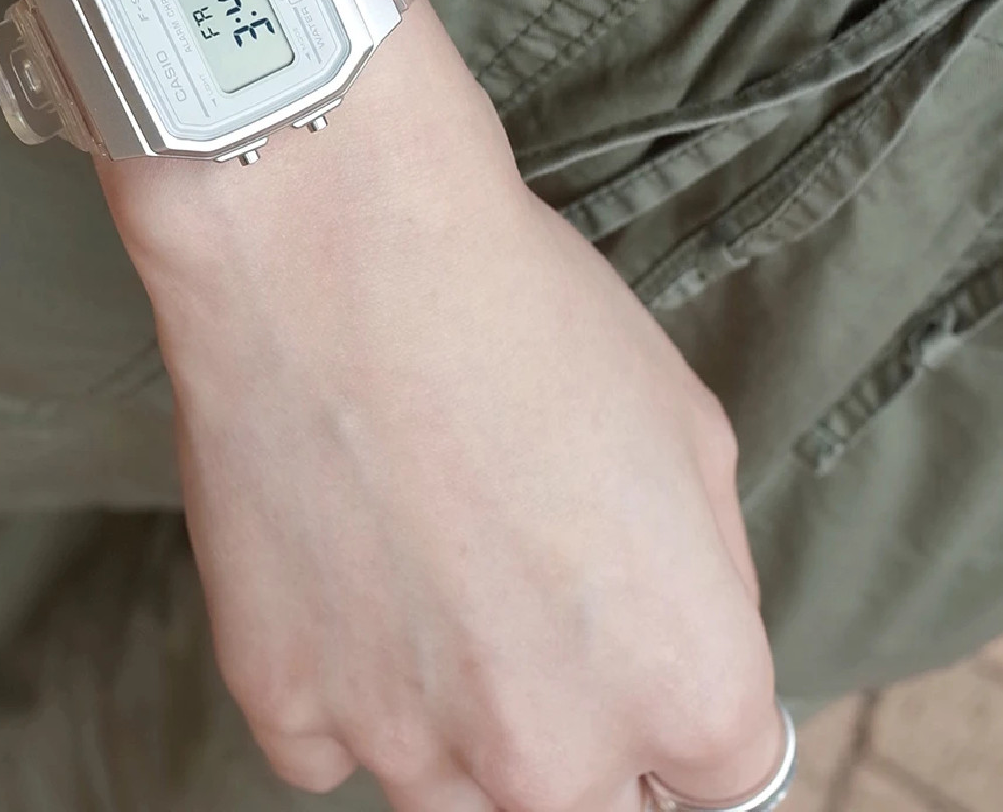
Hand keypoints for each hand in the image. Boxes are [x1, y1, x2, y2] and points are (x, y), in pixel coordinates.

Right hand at [101, 0, 780, 811]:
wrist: (339, 247)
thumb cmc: (521, 312)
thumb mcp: (688, 427)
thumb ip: (702, 579)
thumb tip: (679, 636)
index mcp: (682, 683)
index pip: (721, 781)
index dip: (678, 697)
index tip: (637, 647)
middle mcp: (551, 752)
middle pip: (584, 804)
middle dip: (574, 720)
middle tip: (523, 592)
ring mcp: (405, 740)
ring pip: (453, 794)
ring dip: (456, 712)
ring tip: (429, 567)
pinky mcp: (281, 699)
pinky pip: (332, 740)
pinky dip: (345, 677)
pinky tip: (348, 564)